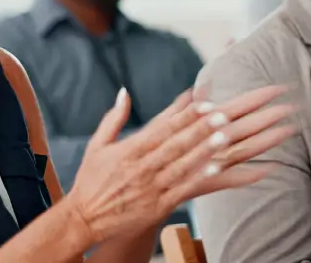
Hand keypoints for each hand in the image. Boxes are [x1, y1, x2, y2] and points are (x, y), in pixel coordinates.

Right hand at [63, 85, 295, 243]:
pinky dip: (201, 176)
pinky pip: (183, 189)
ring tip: (228, 134)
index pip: (161, 127)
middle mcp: (142, 166)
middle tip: (225, 111)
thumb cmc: (91, 180)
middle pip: (177, 142)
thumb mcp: (98, 145)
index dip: (183, 113)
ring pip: (183, 164)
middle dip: (201, 126)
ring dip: (206, 148)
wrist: (83, 218)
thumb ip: (114, 117)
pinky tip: (219, 166)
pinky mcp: (157, 205)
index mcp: (129, 149)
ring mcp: (151, 186)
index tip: (204, 99)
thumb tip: (124, 91)